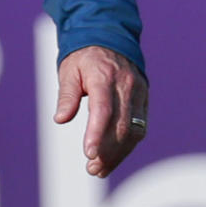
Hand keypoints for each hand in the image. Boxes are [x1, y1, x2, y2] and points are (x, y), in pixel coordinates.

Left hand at [54, 45, 148, 178]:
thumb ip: (66, 95)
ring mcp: (139, 92)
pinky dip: (127, 146)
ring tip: (99, 169)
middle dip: (107, 151)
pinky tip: (113, 158)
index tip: (88, 154)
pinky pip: (140, 127)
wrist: (111, 37)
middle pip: (121, 125)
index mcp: (104, 76)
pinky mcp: (144, 99)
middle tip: (91, 168)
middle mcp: (126, 85)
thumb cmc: (84, 57)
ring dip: (118, 154)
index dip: (96, 134)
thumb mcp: (69, 71)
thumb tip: (60, 119)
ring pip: (134, 130)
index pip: (103, 110)